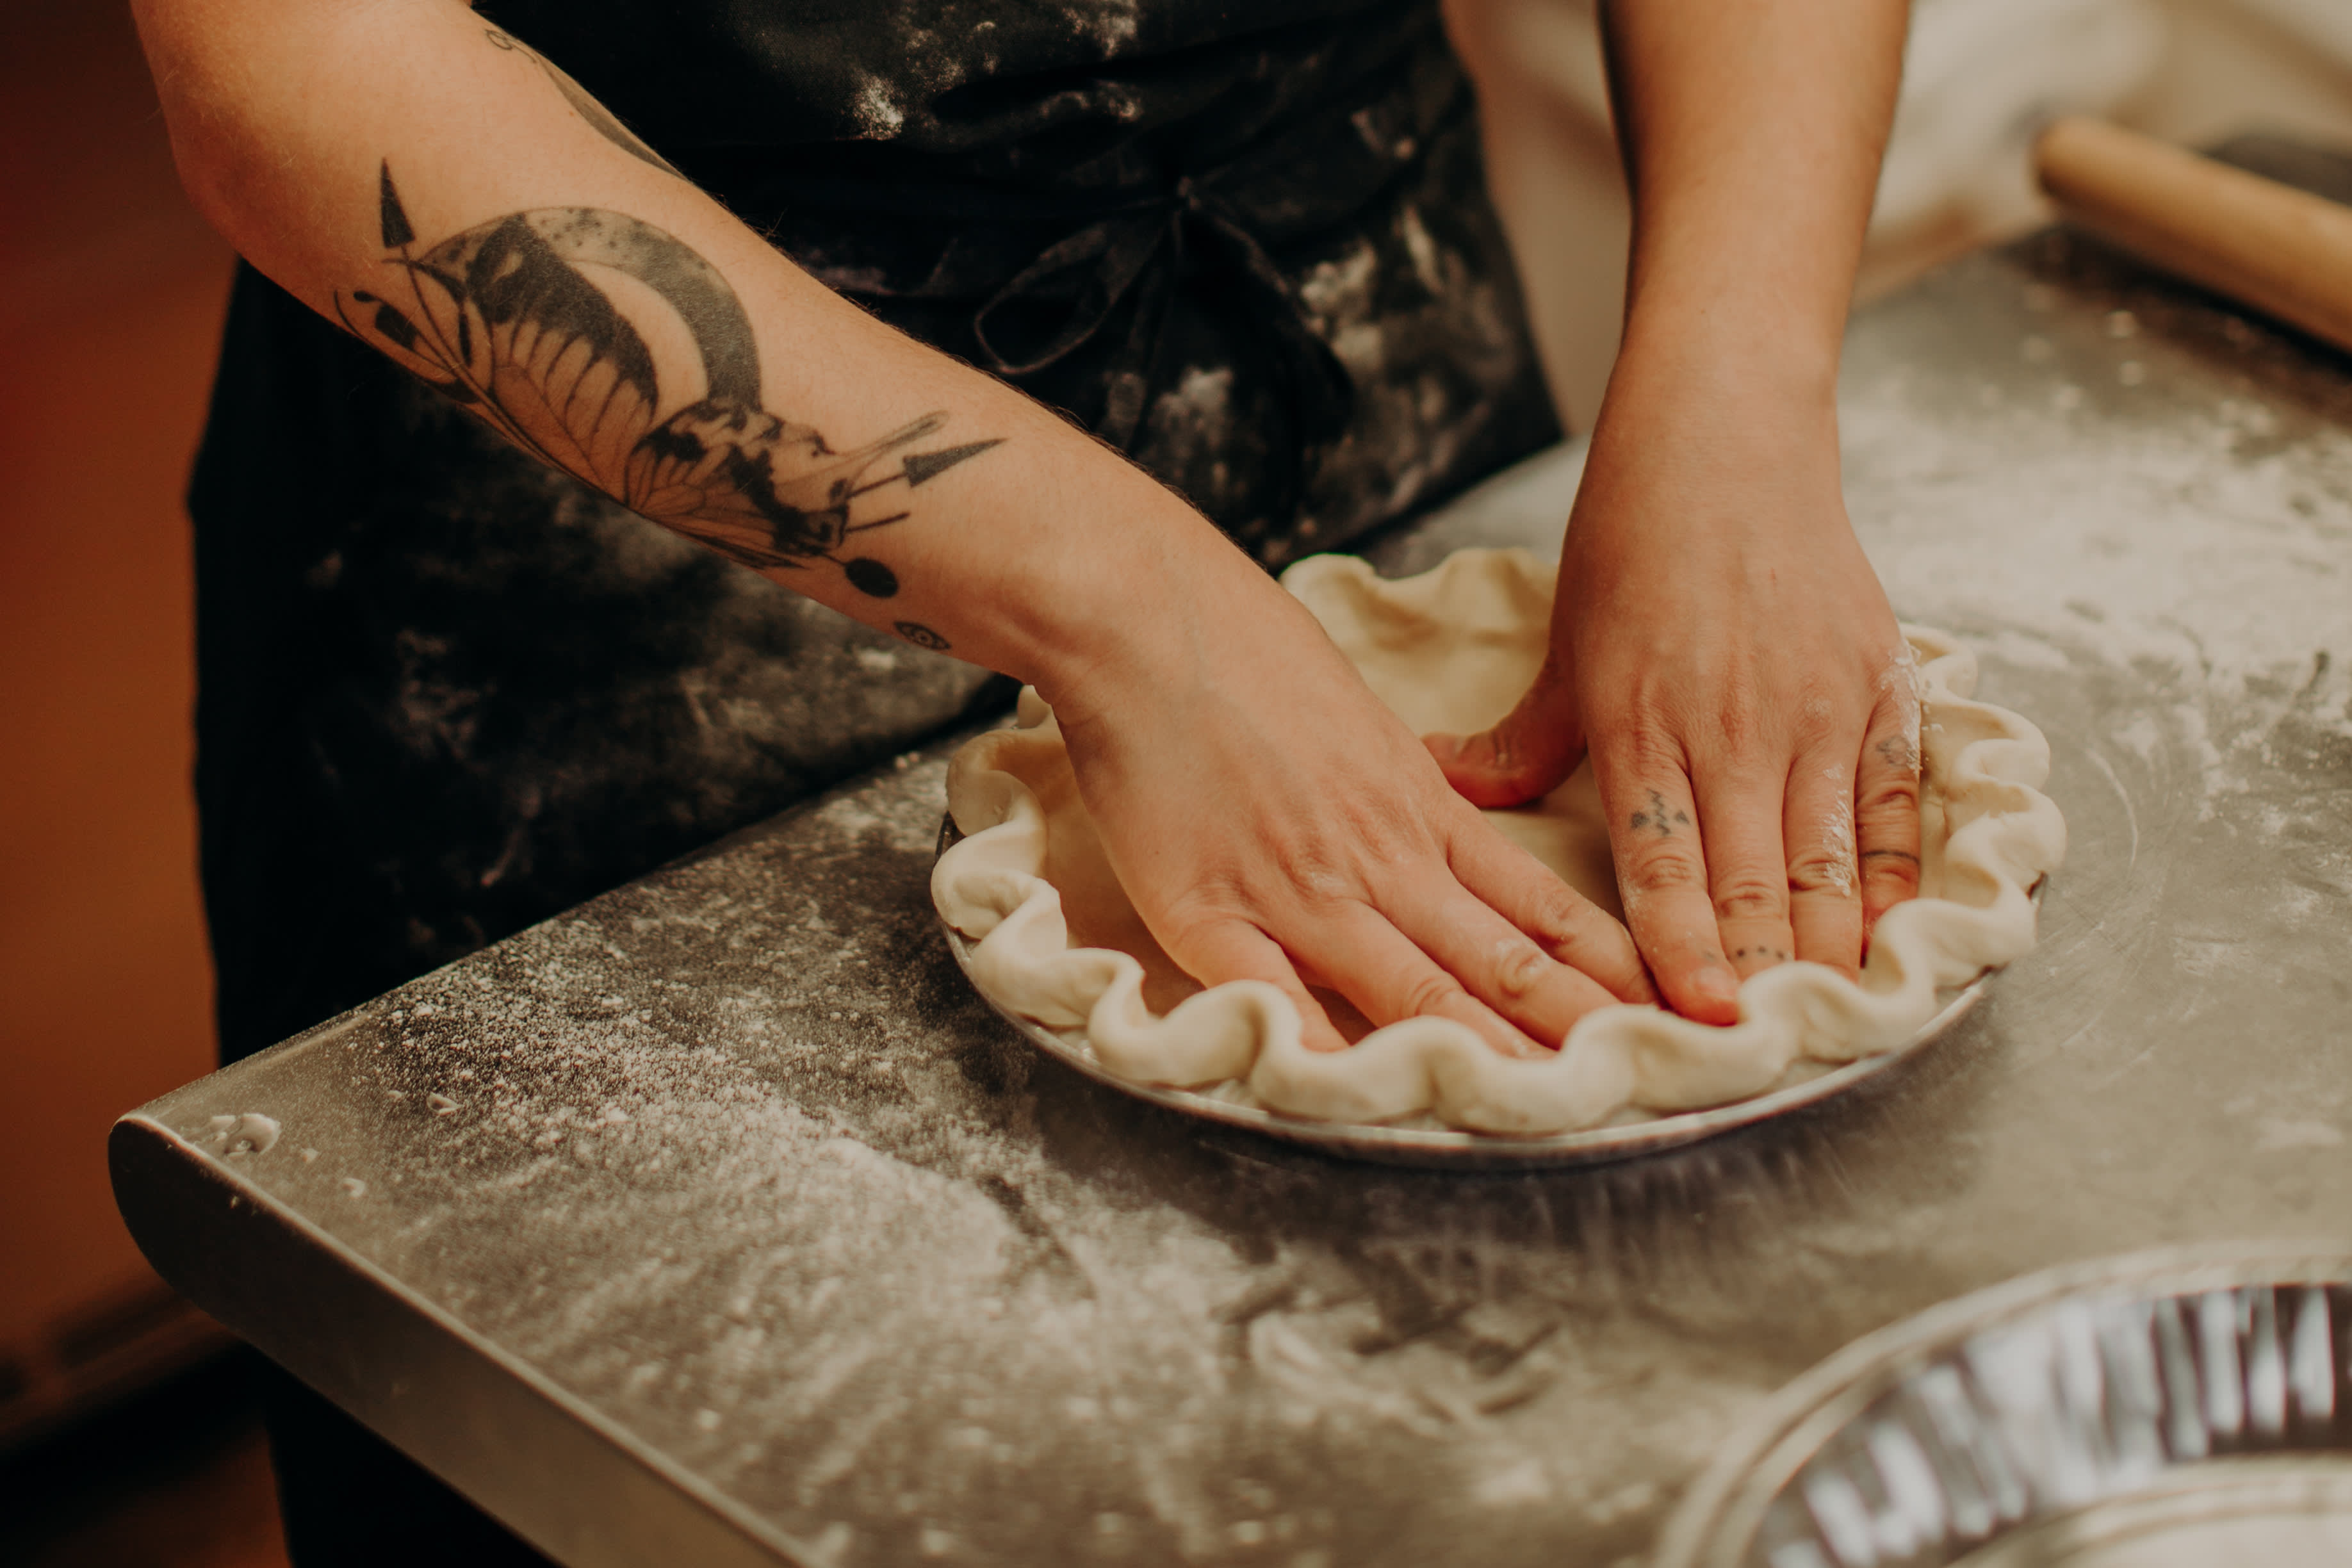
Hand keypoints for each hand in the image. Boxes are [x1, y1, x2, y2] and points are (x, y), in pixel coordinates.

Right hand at [1045, 539, 1656, 1055]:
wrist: (1146, 615)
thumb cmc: (1246, 645)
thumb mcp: (1358, 714)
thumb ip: (1404, 783)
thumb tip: (1440, 815)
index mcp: (1421, 808)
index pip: (1538, 905)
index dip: (1604, 968)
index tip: (1663, 1011)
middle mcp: (1380, 856)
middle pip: (1499, 961)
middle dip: (1578, 1031)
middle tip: (1650, 1082)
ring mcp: (1301, 886)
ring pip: (1415, 985)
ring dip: (1486, 1054)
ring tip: (1552, 1111)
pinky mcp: (1211, 909)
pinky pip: (1276, 993)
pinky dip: (1320, 1045)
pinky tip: (1358, 1094)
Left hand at [1423, 378, 1921, 1024]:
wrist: (1729, 438)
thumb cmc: (1634, 541)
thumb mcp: (1566, 644)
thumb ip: (1521, 741)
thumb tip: (1447, 794)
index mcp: (1644, 726)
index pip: (1663, 870)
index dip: (1680, 955)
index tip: (1689, 1025)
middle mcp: (1734, 730)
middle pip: (1753, 885)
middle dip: (1758, 980)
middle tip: (1758, 1057)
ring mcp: (1815, 712)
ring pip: (1827, 863)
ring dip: (1828, 953)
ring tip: (1825, 1026)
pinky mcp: (1878, 691)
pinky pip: (1892, 809)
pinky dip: (1896, 881)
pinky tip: (1892, 940)